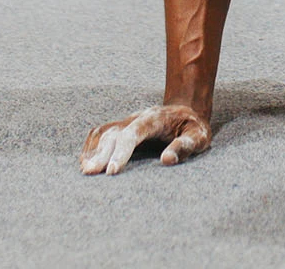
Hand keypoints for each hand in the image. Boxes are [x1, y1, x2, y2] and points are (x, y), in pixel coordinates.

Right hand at [79, 104, 211, 174]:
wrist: (185, 110)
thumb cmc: (192, 128)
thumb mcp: (198, 136)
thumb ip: (185, 146)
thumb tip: (166, 160)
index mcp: (155, 119)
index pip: (133, 133)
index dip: (121, 152)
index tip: (113, 171)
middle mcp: (137, 118)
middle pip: (115, 134)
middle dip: (102, 154)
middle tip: (91, 173)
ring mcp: (127, 122)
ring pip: (105, 133)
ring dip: (93, 150)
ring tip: (86, 170)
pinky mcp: (122, 127)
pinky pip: (101, 133)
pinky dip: (91, 145)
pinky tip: (85, 160)